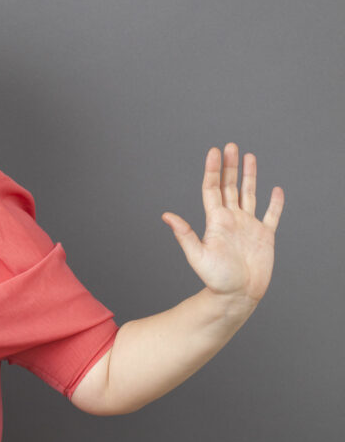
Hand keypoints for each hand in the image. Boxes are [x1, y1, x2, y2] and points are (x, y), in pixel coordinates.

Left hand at [162, 143, 284, 306]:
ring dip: (249, 176)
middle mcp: (232, 219)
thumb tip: (166, 215)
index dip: (213, 170)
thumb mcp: (197, 255)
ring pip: (249, 194)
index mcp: (216, 221)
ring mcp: (248, 226)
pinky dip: (275, 203)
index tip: (214, 151)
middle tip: (231, 145)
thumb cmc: (216, 279)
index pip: (213, 189)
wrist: (237, 296)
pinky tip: (276, 189)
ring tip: (249, 156)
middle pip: (230, 186)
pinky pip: (271, 215)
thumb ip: (184, 234)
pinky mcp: (265, 236)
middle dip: (230, 166)